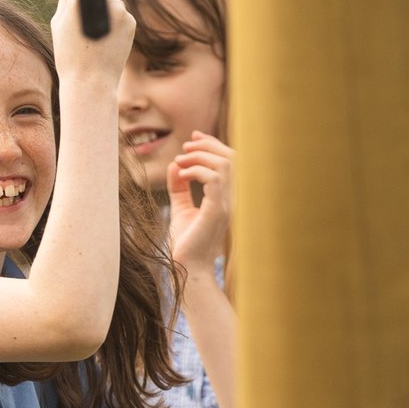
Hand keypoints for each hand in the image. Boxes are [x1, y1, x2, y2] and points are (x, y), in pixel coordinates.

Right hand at [52, 0, 135, 91]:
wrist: (90, 81)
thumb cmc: (69, 55)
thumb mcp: (58, 26)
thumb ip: (66, 2)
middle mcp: (104, 0)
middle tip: (93, 10)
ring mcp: (120, 12)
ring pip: (117, 3)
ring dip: (111, 11)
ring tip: (99, 32)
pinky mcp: (131, 23)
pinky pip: (124, 16)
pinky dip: (118, 24)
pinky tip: (109, 38)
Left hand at [167, 132, 233, 272]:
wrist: (187, 268)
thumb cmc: (186, 244)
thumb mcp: (181, 209)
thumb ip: (179, 187)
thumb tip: (175, 164)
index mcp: (228, 197)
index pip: (230, 162)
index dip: (213, 145)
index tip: (193, 138)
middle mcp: (233, 198)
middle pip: (232, 157)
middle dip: (208, 145)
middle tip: (185, 146)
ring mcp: (228, 204)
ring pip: (224, 164)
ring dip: (200, 156)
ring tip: (181, 160)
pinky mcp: (217, 210)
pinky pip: (212, 178)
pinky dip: (195, 171)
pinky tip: (180, 175)